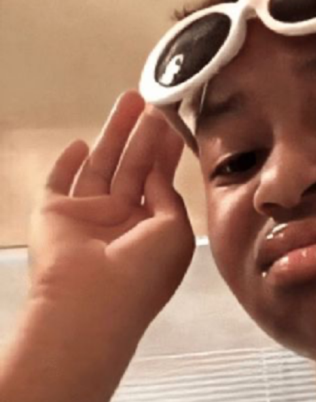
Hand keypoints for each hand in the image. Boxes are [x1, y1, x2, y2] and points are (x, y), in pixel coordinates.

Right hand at [28, 90, 194, 340]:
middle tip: (154, 102)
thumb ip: (167, 196)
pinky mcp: (54, 213)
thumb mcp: (174, 230)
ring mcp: (87, 216)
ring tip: (130, 100)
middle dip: (144, 134)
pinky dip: (66, 164)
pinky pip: (58, 182)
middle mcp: (120, 220)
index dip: (167, 152)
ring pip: (102, 165)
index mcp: (151, 228)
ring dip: (115, 134)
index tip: (174, 123)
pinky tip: (79, 144)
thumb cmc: (144, 270)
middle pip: (133, 166)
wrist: (92, 301)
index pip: (159, 181)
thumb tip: (157, 172)